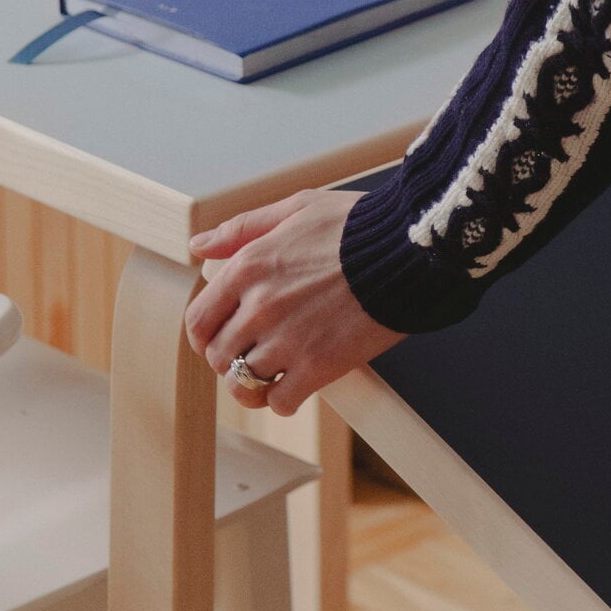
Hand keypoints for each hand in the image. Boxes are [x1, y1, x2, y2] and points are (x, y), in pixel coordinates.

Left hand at [184, 190, 404, 415]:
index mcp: (249, 267)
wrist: (411, 251)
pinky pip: (281, 401)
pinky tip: (295, 389)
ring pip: (242, 383)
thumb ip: (243, 228)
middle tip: (251, 357)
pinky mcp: (319, 366)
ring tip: (270, 379)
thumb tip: (199, 245)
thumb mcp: (297, 209)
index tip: (218, 340)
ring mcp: (288, 339)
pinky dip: (283, 401)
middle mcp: (260, 306)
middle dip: (230, 361)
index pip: (199, 319)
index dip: (204, 336)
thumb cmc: (360, 226)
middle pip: (218, 356)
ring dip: (253, 386)